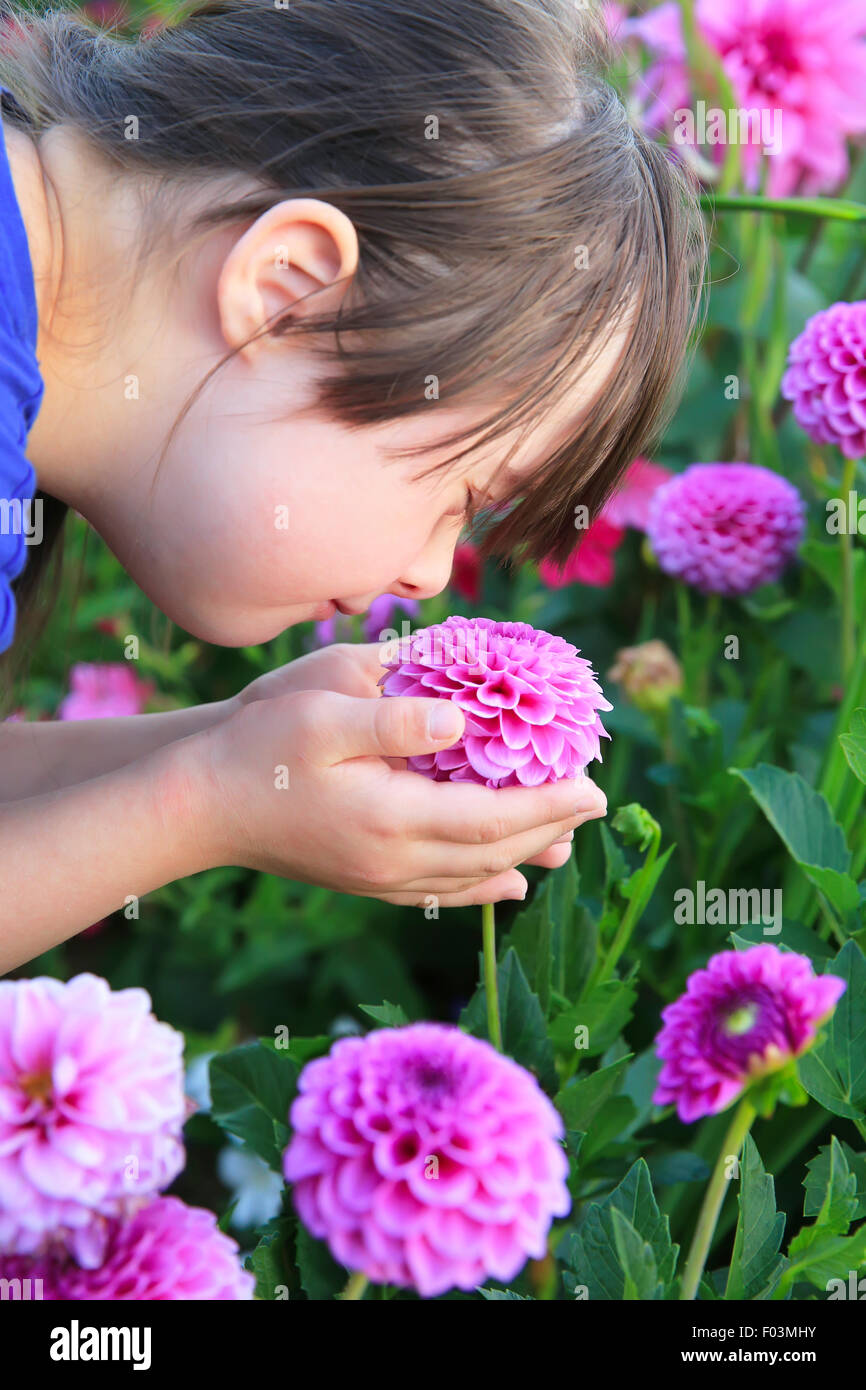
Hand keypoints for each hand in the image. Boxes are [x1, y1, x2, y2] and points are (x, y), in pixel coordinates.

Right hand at [234, 642, 580, 870]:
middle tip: (598, 801)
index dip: (552, 805)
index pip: (494, 819)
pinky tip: (507, 882)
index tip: (596, 786)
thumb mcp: (320, 714)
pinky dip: (485, 887)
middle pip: (495, 852)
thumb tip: (461, 720)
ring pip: (474, 878)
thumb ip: (393, 718)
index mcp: (392, 818)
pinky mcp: (365, 881)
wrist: (200, 808)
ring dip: (527, 856)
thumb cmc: (257, 751)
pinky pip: (442, 892)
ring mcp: (379, 878)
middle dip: (552, 827)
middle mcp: (394, 861)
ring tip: (568, 840)